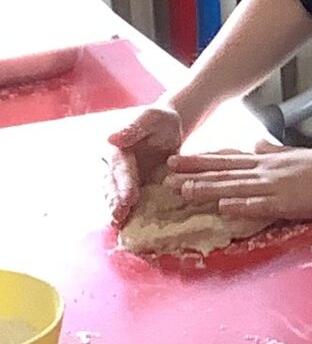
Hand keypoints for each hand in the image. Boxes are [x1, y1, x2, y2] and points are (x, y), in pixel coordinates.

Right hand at [106, 104, 183, 225]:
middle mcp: (114, 164)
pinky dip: (125, 211)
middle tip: (120, 217)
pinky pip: (125, 199)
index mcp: (117, 148)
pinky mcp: (130, 185)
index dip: (123, 184)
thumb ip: (134, 128)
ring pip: (114, 195)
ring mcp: (121, 176)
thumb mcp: (151, 118)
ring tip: (119, 224)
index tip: (128, 198)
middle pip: (112, 185)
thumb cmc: (160, 120)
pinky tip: (128, 225)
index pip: (120, 168)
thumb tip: (111, 138)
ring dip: (116, 209)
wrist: (168, 128)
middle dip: (115, 201)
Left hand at [165, 142, 311, 220]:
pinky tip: (221, 207)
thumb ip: (274, 150)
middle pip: (224, 171)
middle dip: (194, 172)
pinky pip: (261, 205)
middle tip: (166, 173)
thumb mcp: (297, 153)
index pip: (228, 159)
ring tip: (182, 190)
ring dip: (208, 188)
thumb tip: (257, 144)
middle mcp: (267, 170)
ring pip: (235, 187)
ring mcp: (276, 186)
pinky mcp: (289, 202)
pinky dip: (241, 205)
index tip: (177, 159)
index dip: (201, 160)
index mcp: (268, 160)